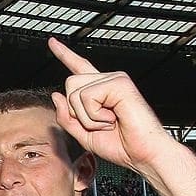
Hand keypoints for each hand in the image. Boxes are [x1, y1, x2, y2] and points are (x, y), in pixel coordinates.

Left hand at [47, 37, 175, 174]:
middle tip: (100, 124)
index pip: (79, 67)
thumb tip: (56, 95)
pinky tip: (113, 119)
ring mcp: (114, 79)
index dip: (64, 54)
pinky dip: (95, 116)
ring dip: (87, 117)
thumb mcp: (83, 135)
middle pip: (69, 84)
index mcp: (100, 90)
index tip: (53, 42)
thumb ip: (67, 117)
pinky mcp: (119, 83)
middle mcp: (108, 80)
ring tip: (109, 122)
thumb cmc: (121, 145)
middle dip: (77, 112)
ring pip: (75, 92)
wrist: (142, 154)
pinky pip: (87, 97)